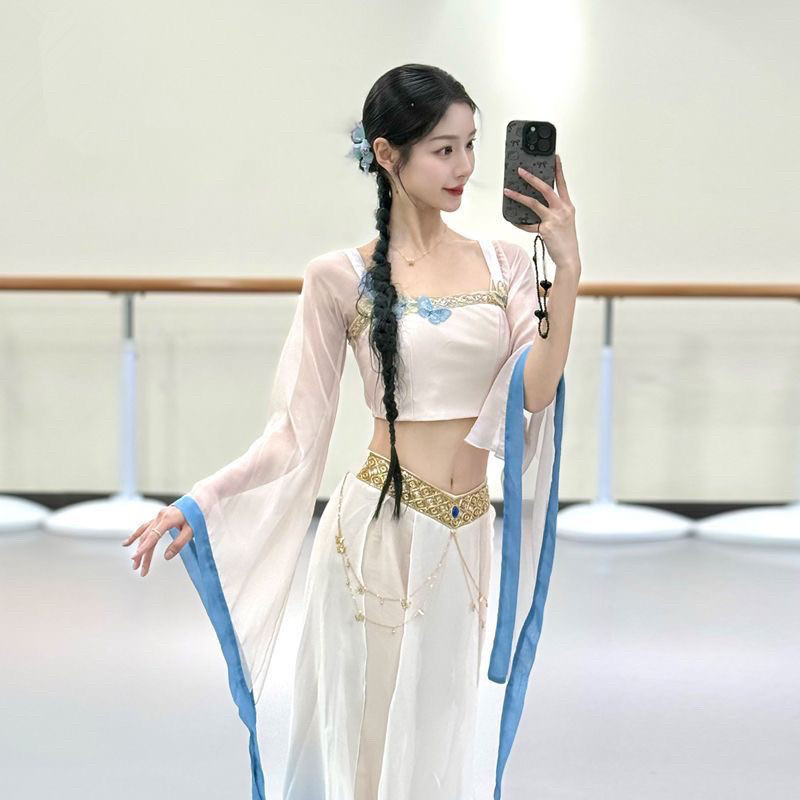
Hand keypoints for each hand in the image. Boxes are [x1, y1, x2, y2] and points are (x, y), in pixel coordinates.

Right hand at [122, 506, 192, 576]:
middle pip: (147, 538)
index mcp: (167, 519)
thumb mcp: (191, 530)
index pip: (153, 536)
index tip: (135, 557)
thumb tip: (166, 556)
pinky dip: (136, 535)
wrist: (197, 501)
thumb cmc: (196, 515)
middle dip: (141, 555)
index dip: (144, 548)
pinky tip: (127, 543)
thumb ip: (179, 543)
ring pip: (144, 534)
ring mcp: (158, 517)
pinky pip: (144, 528)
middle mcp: (160, 517)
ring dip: (139, 549)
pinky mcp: (158, 519)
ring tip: (134, 563)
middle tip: (138, 569)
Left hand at [503, 154, 579, 268]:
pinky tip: (512, 220)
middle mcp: (562, 210)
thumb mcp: (564, 221)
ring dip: (518, 196)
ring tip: (507, 191)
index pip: (562, 184)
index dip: (558, 169)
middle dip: (532, 178)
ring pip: (533, 203)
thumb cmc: (566, 240)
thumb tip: (537, 204)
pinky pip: (528, 224)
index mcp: (567, 206)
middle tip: (520, 171)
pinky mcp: (545, 229)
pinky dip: (519, 222)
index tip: (555, 157)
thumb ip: (554, 211)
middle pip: (546, 189)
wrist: (569, 257)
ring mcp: (553, 219)